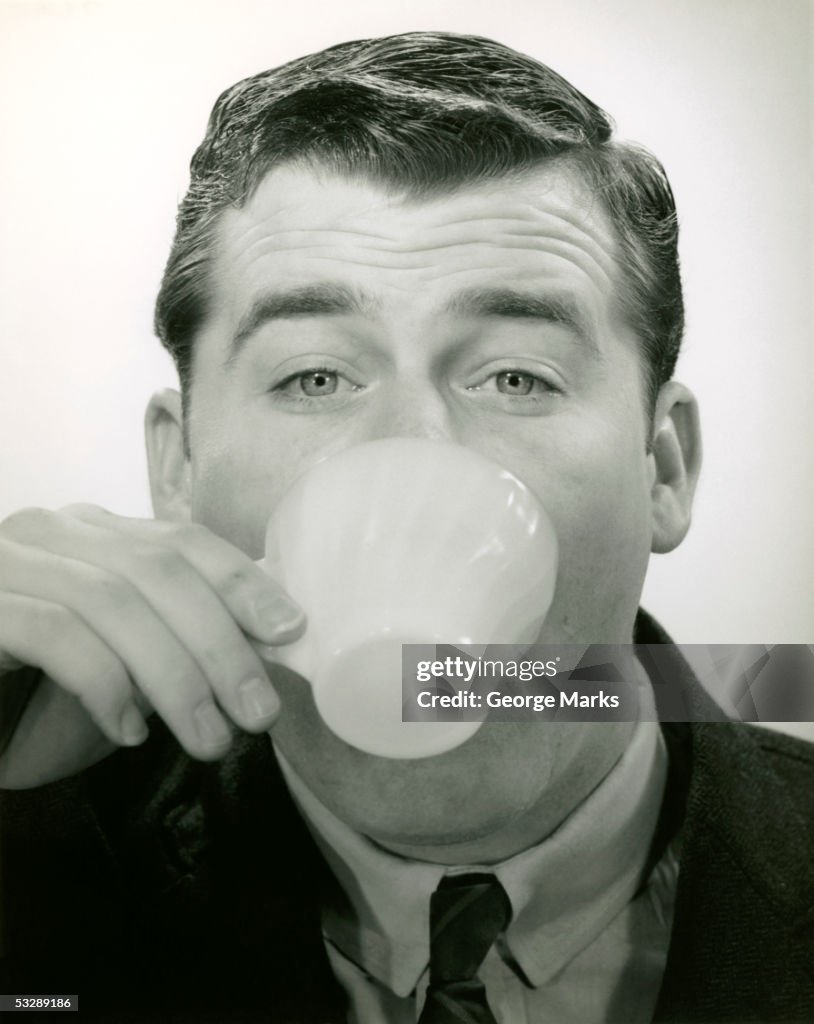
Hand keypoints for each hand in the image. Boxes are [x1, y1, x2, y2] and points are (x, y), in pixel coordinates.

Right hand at [0, 504, 303, 787]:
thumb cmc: (33, 696)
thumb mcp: (123, 659)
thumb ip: (178, 637)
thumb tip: (271, 643)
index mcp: (92, 533)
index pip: (182, 541)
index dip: (241, 581)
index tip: (290, 630)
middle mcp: (48, 532)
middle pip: (158, 571)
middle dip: (220, 644)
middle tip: (258, 712)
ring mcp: (4, 563)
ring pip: (112, 602)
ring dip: (175, 677)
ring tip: (209, 739)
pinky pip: (54, 634)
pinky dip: (104, 684)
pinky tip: (128, 731)